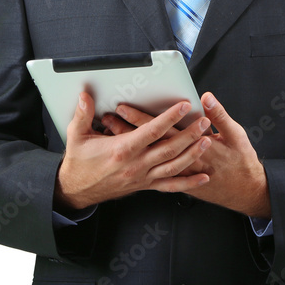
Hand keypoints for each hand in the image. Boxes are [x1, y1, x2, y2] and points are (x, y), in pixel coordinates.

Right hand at [54, 93, 211, 209]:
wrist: (77, 190)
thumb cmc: (79, 162)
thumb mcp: (77, 136)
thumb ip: (82, 114)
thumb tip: (85, 95)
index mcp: (122, 150)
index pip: (152, 131)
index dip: (170, 117)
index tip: (184, 106)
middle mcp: (136, 165)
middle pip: (169, 149)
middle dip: (189, 134)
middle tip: (204, 122)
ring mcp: (142, 177)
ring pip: (174, 167)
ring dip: (192, 154)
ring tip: (207, 141)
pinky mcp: (145, 185)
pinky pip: (170, 186)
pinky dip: (188, 183)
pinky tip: (203, 178)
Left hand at [104, 92, 270, 217]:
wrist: (246, 191)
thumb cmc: (242, 162)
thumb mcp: (237, 134)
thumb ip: (220, 115)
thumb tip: (206, 98)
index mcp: (193, 148)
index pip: (160, 130)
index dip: (140, 118)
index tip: (123, 107)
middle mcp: (182, 162)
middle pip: (147, 144)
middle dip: (126, 129)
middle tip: (108, 116)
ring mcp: (180, 175)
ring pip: (145, 159)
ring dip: (130, 145)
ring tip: (112, 132)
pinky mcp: (179, 183)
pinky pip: (154, 176)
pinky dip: (141, 166)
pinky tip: (130, 159)